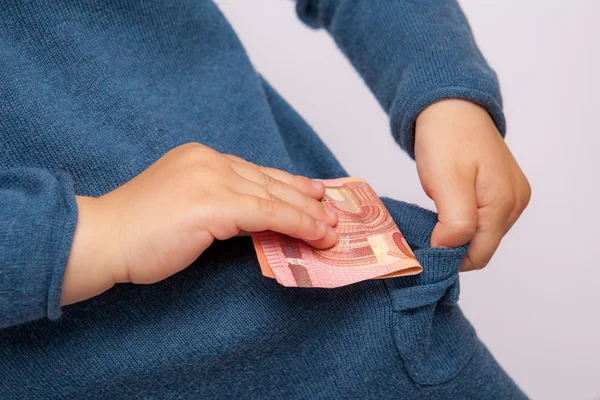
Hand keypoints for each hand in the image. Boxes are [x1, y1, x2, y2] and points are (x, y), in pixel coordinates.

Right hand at [62, 143, 337, 304]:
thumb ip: (220, 206)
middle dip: (307, 200)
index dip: (290, 186)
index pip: (256, 172)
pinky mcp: (214, 201)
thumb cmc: (136, 232)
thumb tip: (257, 220)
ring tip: (333, 230)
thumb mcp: (186, 209)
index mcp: (201, 158)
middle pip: (270, 181)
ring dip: (310, 216)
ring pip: (275, 197)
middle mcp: (210, 160)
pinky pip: (269, 213)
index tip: (314, 196)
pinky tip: (319, 235)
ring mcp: (212, 178)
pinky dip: (299, 225)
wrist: (100, 239)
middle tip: (333, 213)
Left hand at [414, 99, 530, 270]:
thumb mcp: (447, 182)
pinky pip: (483, 217)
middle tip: (424, 229)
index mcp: (504, 204)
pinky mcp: (502, 189)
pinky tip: (446, 205)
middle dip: (453, 244)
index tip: (423, 247)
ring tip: (435, 213)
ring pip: (481, 233)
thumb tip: (448, 251)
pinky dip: (463, 218)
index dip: (450, 257)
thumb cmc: (447, 139)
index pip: (479, 255)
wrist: (451, 105)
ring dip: (456, 231)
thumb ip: (454, 223)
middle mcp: (515, 203)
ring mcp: (511, 196)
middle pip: (481, 246)